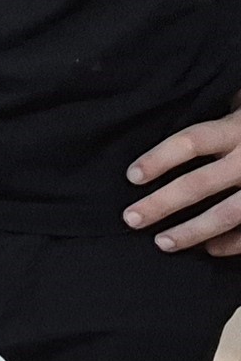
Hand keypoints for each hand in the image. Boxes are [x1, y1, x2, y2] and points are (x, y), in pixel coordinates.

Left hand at [126, 105, 240, 250]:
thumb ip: (219, 113)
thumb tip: (171, 110)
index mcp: (238, 128)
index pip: (191, 142)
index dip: (159, 158)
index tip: (131, 176)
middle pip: (200, 184)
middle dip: (162, 204)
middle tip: (130, 219)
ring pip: (227, 214)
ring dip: (193, 232)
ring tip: (162, 243)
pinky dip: (233, 243)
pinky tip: (209, 250)